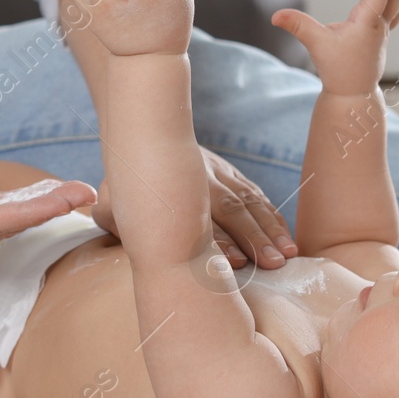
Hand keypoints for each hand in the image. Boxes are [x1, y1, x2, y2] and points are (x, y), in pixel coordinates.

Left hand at [91, 147, 295, 268]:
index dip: (219, 240)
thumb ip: (111, 218)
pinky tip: (285, 235)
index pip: (198, 218)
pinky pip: (254, 192)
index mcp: (170, 189)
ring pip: (248, 200)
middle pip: (230, 209)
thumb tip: (113, 229)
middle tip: (275, 262)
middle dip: (255, 236)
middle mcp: (198, 179)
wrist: (139, 135)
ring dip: (270, 228)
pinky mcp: (228, 171)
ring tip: (289, 253)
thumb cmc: (123, 183)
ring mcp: (217, 173)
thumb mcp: (109, 200)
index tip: (238, 261)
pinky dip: (271, 214)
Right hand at [271, 0, 398, 95]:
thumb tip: (275, 15)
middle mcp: (379, 26)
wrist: (353, 94)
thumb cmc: (337, 69)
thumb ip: (297, 26)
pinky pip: (395, 12)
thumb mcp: (315, 45)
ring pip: (398, 3)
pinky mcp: (381, 37)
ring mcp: (383, 32)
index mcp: (367, 24)